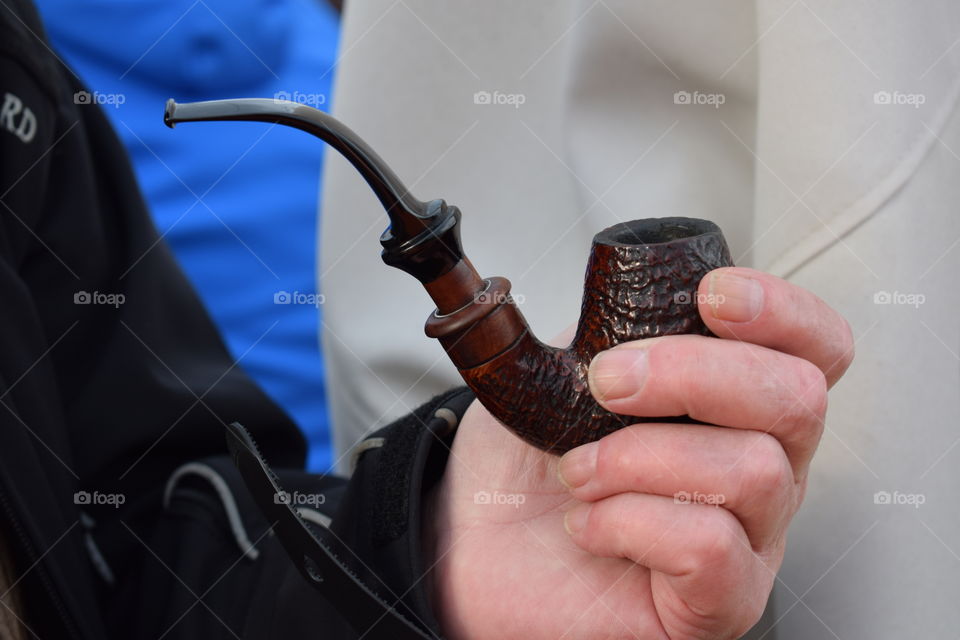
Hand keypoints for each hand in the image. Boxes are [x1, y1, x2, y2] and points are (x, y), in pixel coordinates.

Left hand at [423, 267, 853, 638]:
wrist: (480, 543)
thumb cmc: (528, 463)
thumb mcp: (562, 371)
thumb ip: (611, 330)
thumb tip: (639, 294)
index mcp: (736, 405)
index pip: (815, 349)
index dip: (784, 313)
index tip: (713, 297)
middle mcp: (763, 467)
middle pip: (799, 399)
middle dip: (691, 373)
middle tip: (607, 384)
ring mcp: (750, 539)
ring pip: (755, 470)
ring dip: (639, 455)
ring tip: (578, 470)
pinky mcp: (719, 602)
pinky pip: (710, 546)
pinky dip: (631, 521)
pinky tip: (589, 523)